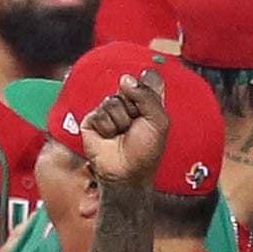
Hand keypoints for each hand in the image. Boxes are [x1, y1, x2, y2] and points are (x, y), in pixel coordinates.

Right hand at [81, 67, 169, 187]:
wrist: (126, 173)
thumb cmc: (146, 151)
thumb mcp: (159, 122)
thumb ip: (149, 96)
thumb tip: (126, 79)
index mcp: (148, 103)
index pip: (149, 78)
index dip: (148, 83)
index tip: (151, 95)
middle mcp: (129, 103)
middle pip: (129, 86)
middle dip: (136, 107)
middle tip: (137, 125)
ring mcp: (110, 110)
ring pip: (113, 100)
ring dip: (121, 121)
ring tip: (123, 135)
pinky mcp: (93, 119)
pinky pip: (99, 113)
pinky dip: (107, 128)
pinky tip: (110, 138)